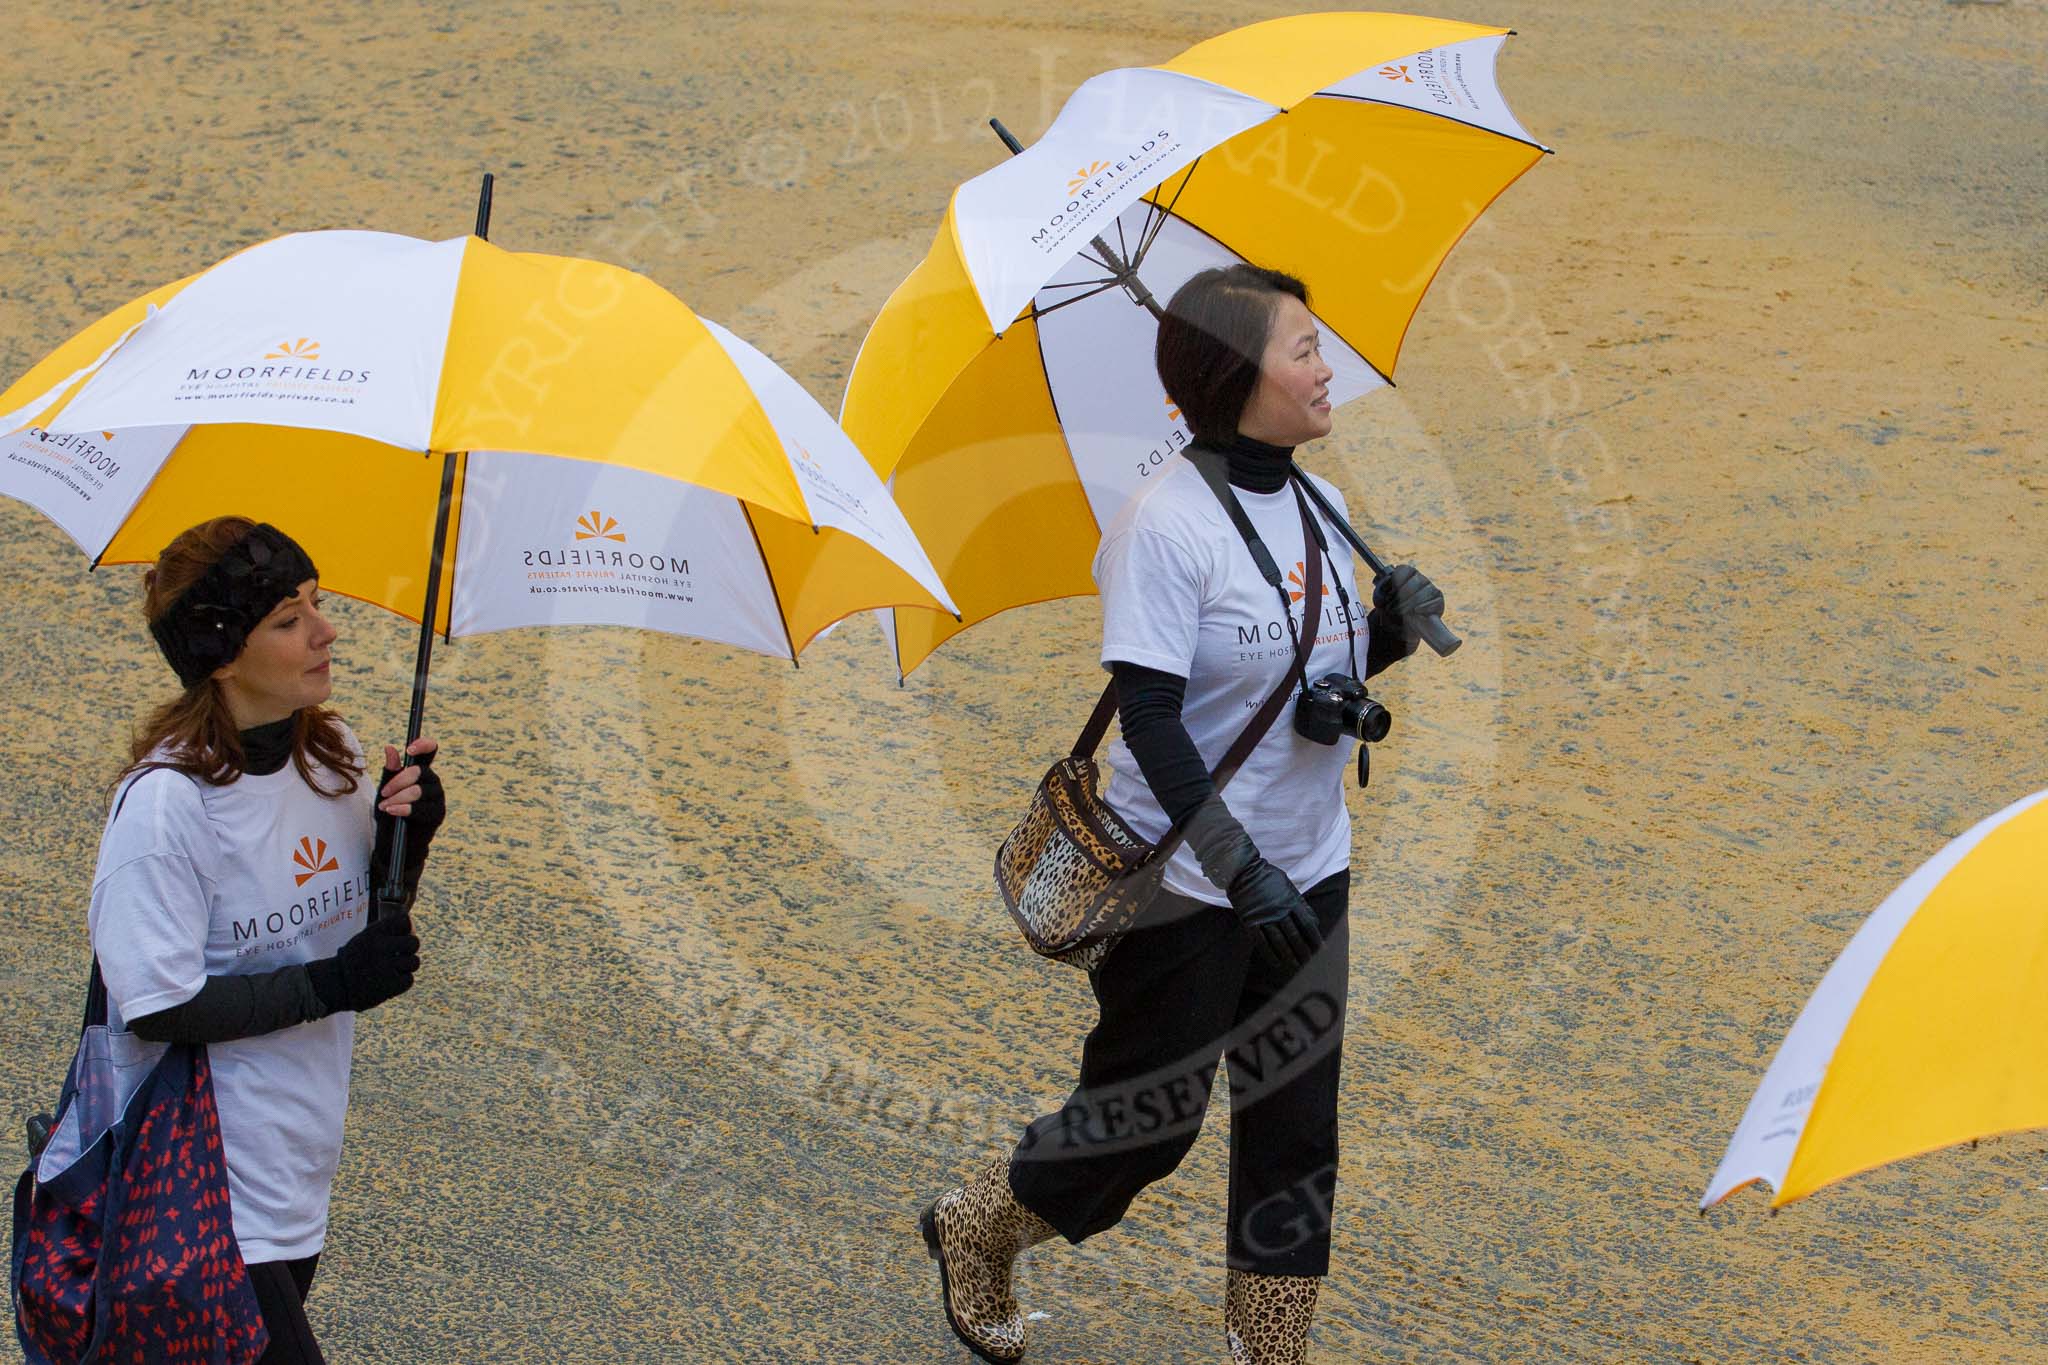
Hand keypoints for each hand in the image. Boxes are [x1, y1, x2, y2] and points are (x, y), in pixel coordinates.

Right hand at [308, 914, 419, 1014]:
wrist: (335, 984)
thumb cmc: (355, 958)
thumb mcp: (364, 937)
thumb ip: (386, 929)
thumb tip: (413, 923)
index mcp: (373, 933)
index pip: (405, 922)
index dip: (407, 929)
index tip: (400, 936)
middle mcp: (379, 947)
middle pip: (414, 943)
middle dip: (409, 949)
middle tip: (399, 956)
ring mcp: (384, 967)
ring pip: (414, 962)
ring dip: (405, 967)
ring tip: (391, 970)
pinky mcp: (389, 986)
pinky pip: (409, 980)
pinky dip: (401, 982)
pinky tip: (389, 982)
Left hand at [375, 737, 442, 824]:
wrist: (394, 841)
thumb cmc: (390, 813)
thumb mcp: (386, 790)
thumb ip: (389, 771)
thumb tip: (389, 748)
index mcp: (421, 772)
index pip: (430, 751)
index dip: (424, 745)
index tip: (409, 750)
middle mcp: (433, 782)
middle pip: (419, 771)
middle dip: (398, 781)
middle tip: (384, 793)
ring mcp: (438, 798)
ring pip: (418, 791)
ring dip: (397, 798)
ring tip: (385, 806)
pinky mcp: (438, 814)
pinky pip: (420, 808)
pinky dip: (403, 809)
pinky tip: (392, 811)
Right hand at [1226, 859, 1322, 974]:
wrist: (1243, 871)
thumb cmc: (1268, 877)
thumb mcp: (1288, 885)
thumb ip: (1301, 903)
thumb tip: (1314, 921)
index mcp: (1290, 901)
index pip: (1307, 924)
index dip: (1315, 938)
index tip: (1320, 948)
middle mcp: (1279, 911)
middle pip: (1294, 935)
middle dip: (1303, 951)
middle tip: (1308, 962)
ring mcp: (1264, 917)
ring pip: (1279, 941)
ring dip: (1288, 956)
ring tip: (1295, 966)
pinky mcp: (1251, 922)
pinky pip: (1262, 942)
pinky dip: (1270, 954)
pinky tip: (1277, 963)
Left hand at [1372, 564, 1443, 620]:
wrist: (1400, 626)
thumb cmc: (1390, 608)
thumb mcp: (1379, 599)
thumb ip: (1380, 591)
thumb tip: (1384, 584)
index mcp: (1406, 573)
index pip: (1403, 570)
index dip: (1395, 583)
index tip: (1388, 595)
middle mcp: (1420, 578)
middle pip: (1414, 582)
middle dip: (1401, 597)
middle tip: (1392, 608)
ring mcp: (1431, 588)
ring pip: (1423, 592)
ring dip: (1410, 604)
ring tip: (1401, 613)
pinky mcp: (1438, 600)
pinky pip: (1434, 601)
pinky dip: (1424, 607)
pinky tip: (1416, 611)